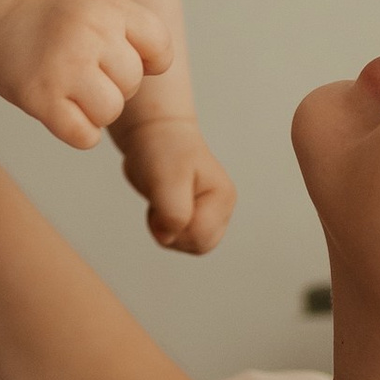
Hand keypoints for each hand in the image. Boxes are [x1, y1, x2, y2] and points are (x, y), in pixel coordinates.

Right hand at [0, 0, 170, 148]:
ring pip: (111, 111)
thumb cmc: (51, 13)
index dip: (145, 60)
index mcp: (107, 4)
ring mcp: (63, 65)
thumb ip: (133, 27)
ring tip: (73, 90)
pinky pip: (85, 136)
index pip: (160, 48)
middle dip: (114, 83)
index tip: (116, 56)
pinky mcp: (40, 97)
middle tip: (83, 70)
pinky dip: (79, 132)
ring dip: (96, 110)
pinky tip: (63, 111)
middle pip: (132, 83)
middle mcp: (89, 31)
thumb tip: (157, 70)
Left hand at [114, 111, 236, 254]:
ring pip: (191, 245)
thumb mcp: (166, 179)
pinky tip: (163, 205)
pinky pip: (182, 238)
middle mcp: (223, 208)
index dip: (173, 227)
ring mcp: (212, 213)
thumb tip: (168, 237)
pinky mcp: (199, 216)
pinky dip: (166, 227)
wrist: (155, 134)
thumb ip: (172, 212)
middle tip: (161, 202)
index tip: (161, 201)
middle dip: (173, 231)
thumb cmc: (163, 150)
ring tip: (162, 201)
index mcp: (223, 197)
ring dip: (168, 229)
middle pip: (199, 245)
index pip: (200, 236)